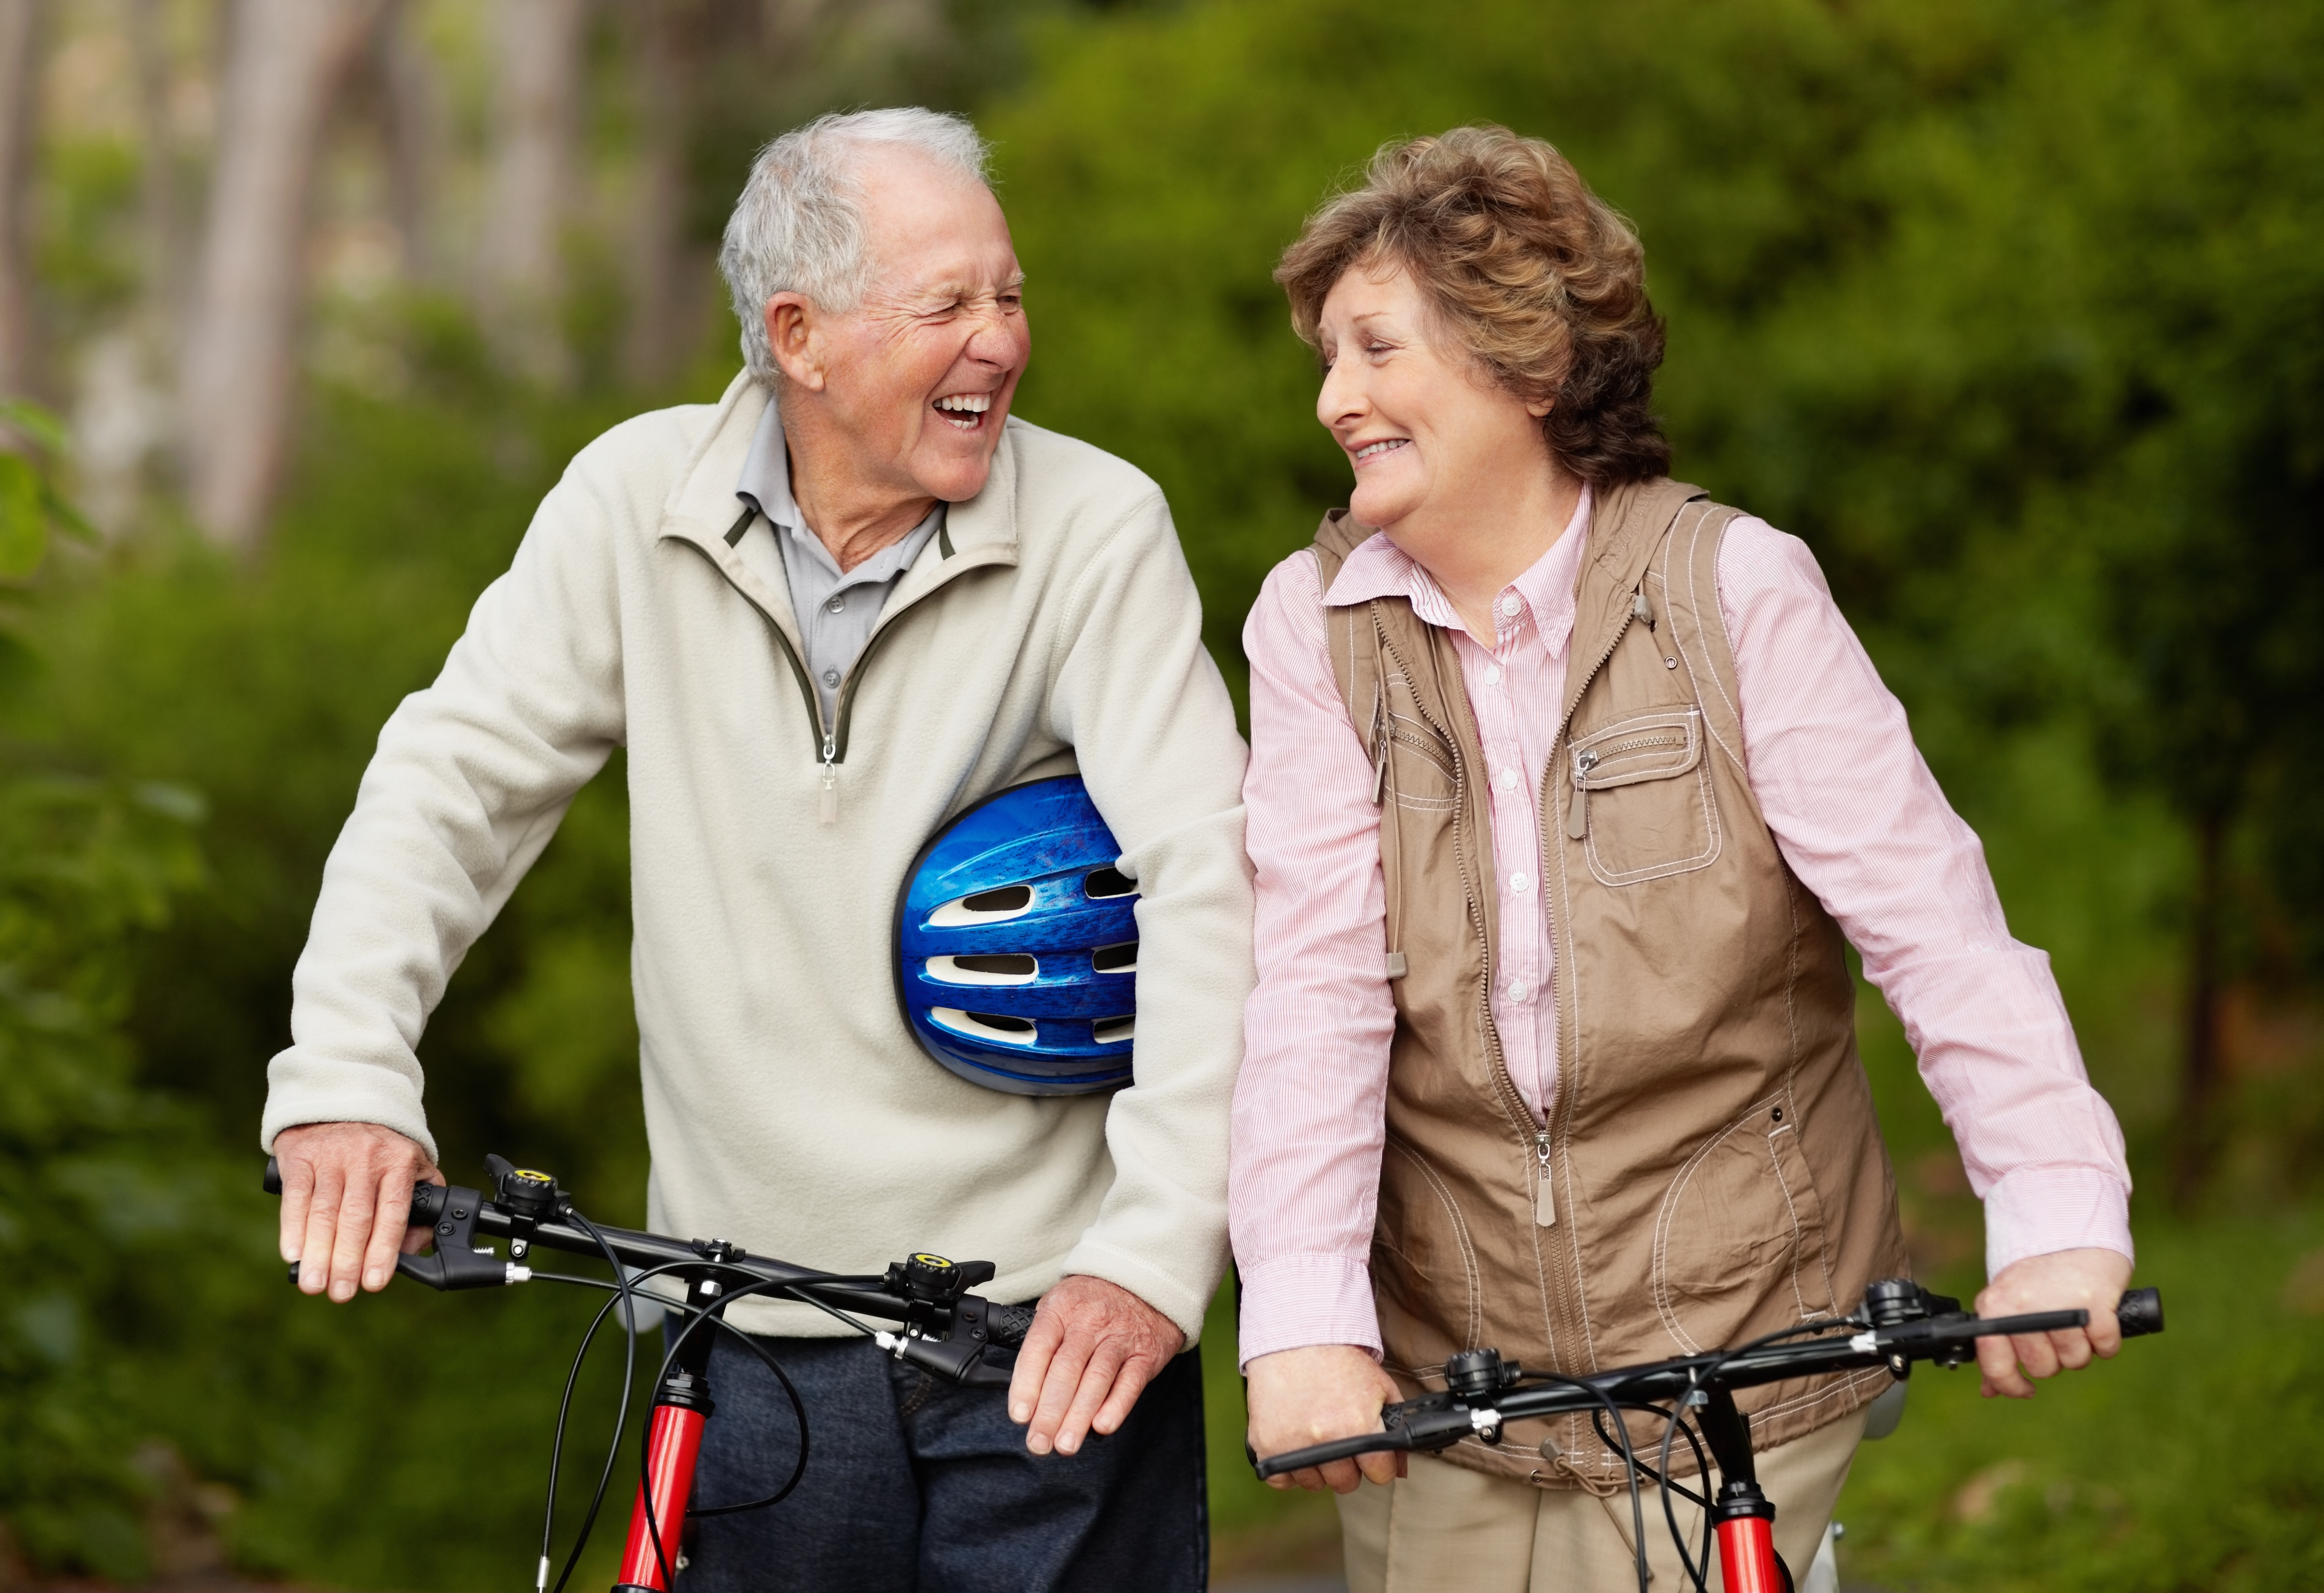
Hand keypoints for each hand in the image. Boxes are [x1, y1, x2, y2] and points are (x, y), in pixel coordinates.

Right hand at [274, 1122, 442, 1302]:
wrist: (342, 1102)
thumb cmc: (381, 1148)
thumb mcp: (414, 1167)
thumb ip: (419, 1208)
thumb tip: (410, 1252)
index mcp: (399, 1163)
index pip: (392, 1212)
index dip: (383, 1250)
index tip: (375, 1282)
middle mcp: (366, 1158)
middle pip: (356, 1216)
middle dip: (348, 1260)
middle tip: (341, 1293)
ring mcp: (332, 1156)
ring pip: (324, 1211)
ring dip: (318, 1253)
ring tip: (314, 1285)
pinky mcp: (301, 1156)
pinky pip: (296, 1197)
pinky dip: (292, 1228)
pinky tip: (292, 1255)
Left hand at [1007, 1274, 1185, 1457]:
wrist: (1144, 1283)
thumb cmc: (1092, 1303)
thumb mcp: (1060, 1306)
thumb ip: (1044, 1344)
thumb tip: (1026, 1396)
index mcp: (1061, 1310)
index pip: (1039, 1348)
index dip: (1027, 1383)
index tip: (1020, 1415)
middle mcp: (1089, 1322)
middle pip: (1066, 1369)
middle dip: (1050, 1411)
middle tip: (1039, 1443)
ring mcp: (1119, 1337)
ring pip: (1096, 1378)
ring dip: (1079, 1415)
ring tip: (1065, 1444)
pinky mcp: (1145, 1353)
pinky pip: (1131, 1382)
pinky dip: (1117, 1406)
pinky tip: (1102, 1426)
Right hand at [1245, 1344, 1406, 1493]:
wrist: (1294, 1336)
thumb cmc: (1338, 1359)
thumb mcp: (1379, 1386)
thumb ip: (1396, 1427)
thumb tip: (1400, 1468)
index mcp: (1358, 1425)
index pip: (1381, 1474)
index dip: (1379, 1463)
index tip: (1371, 1453)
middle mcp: (1326, 1440)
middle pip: (1346, 1482)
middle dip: (1348, 1465)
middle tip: (1340, 1438)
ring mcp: (1293, 1445)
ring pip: (1313, 1483)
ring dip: (1317, 1467)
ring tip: (1314, 1435)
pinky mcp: (1266, 1445)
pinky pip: (1281, 1479)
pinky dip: (1287, 1469)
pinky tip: (1294, 1444)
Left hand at [1973, 1246, 2134, 1398]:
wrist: (2071, 1234)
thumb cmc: (2035, 1276)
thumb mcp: (2005, 1304)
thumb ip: (1996, 1346)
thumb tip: (1989, 1390)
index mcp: (1995, 1307)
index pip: (1995, 1363)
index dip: (2010, 1385)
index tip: (2025, 1389)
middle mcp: (2024, 1307)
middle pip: (2043, 1367)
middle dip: (2053, 1357)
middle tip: (2056, 1330)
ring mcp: (2061, 1306)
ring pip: (2075, 1360)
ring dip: (2080, 1347)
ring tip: (2076, 1318)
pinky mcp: (2097, 1304)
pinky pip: (2105, 1347)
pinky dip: (2106, 1340)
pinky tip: (2098, 1319)